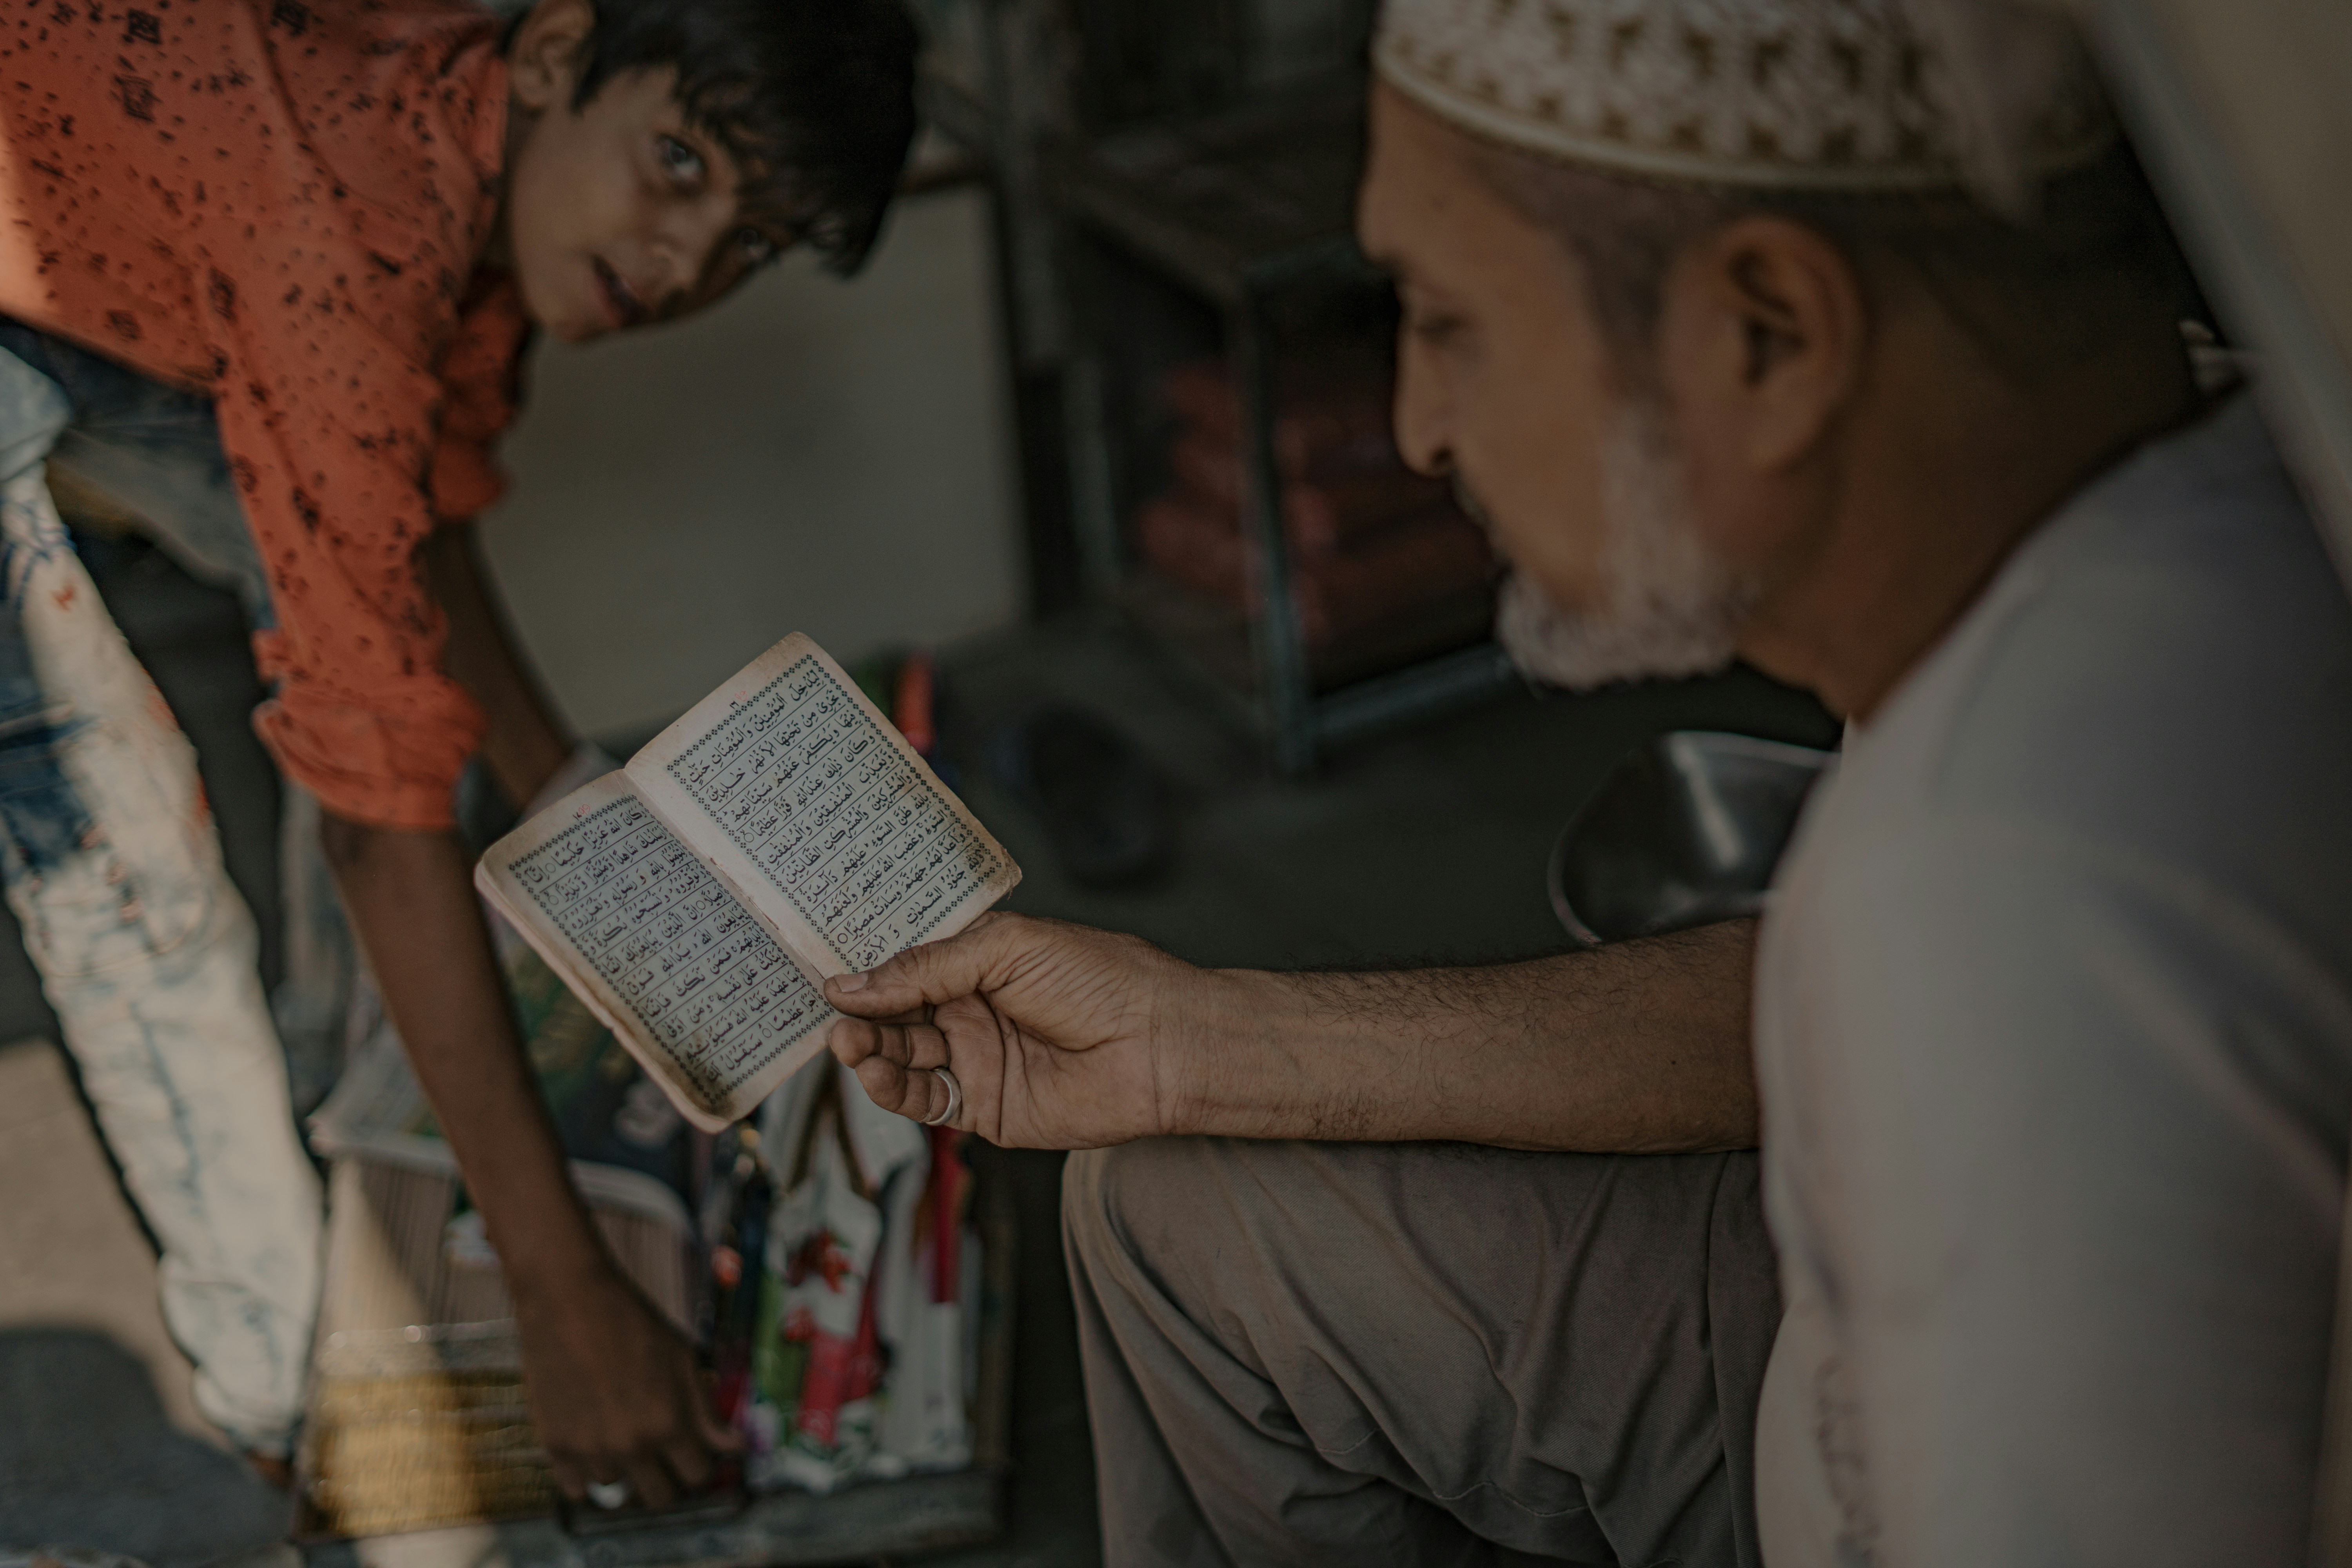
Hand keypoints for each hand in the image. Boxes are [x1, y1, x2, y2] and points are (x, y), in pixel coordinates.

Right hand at [510, 1259, 740, 1507]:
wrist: (569, 1300)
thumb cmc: (632, 1322)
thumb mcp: (682, 1358)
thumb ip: (707, 1409)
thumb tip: (736, 1447)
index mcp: (669, 1424)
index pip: (698, 1475)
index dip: (701, 1465)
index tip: (694, 1452)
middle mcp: (631, 1445)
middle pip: (660, 1496)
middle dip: (668, 1478)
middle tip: (661, 1454)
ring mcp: (590, 1449)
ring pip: (618, 1488)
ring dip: (624, 1469)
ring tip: (620, 1433)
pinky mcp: (554, 1445)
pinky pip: (576, 1489)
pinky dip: (586, 1476)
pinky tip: (593, 1448)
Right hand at [823, 912, 1202, 1147]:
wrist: (1159, 1044)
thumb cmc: (1102, 979)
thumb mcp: (1006, 948)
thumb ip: (927, 967)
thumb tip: (852, 983)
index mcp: (977, 961)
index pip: (904, 965)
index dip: (866, 971)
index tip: (827, 972)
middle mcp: (971, 1009)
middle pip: (894, 1014)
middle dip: (861, 1016)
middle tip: (836, 1016)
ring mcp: (976, 1059)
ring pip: (902, 1058)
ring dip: (869, 1052)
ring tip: (848, 1042)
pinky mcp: (984, 1107)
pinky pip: (925, 1100)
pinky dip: (893, 1089)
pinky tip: (876, 1072)